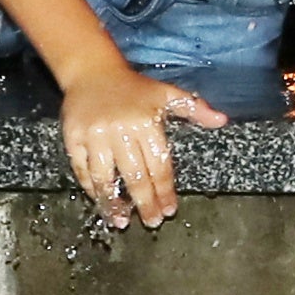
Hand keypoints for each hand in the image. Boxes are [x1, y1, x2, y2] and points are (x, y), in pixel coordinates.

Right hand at [60, 60, 220, 230]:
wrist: (92, 72)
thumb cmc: (135, 88)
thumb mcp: (167, 93)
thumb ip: (195, 108)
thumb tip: (222, 120)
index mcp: (146, 123)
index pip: (159, 164)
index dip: (165, 189)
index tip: (169, 209)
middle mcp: (120, 131)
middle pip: (135, 175)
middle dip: (145, 202)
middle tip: (152, 222)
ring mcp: (95, 135)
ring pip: (104, 176)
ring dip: (114, 202)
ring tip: (122, 221)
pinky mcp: (72, 138)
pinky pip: (81, 169)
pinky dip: (91, 187)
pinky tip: (101, 200)